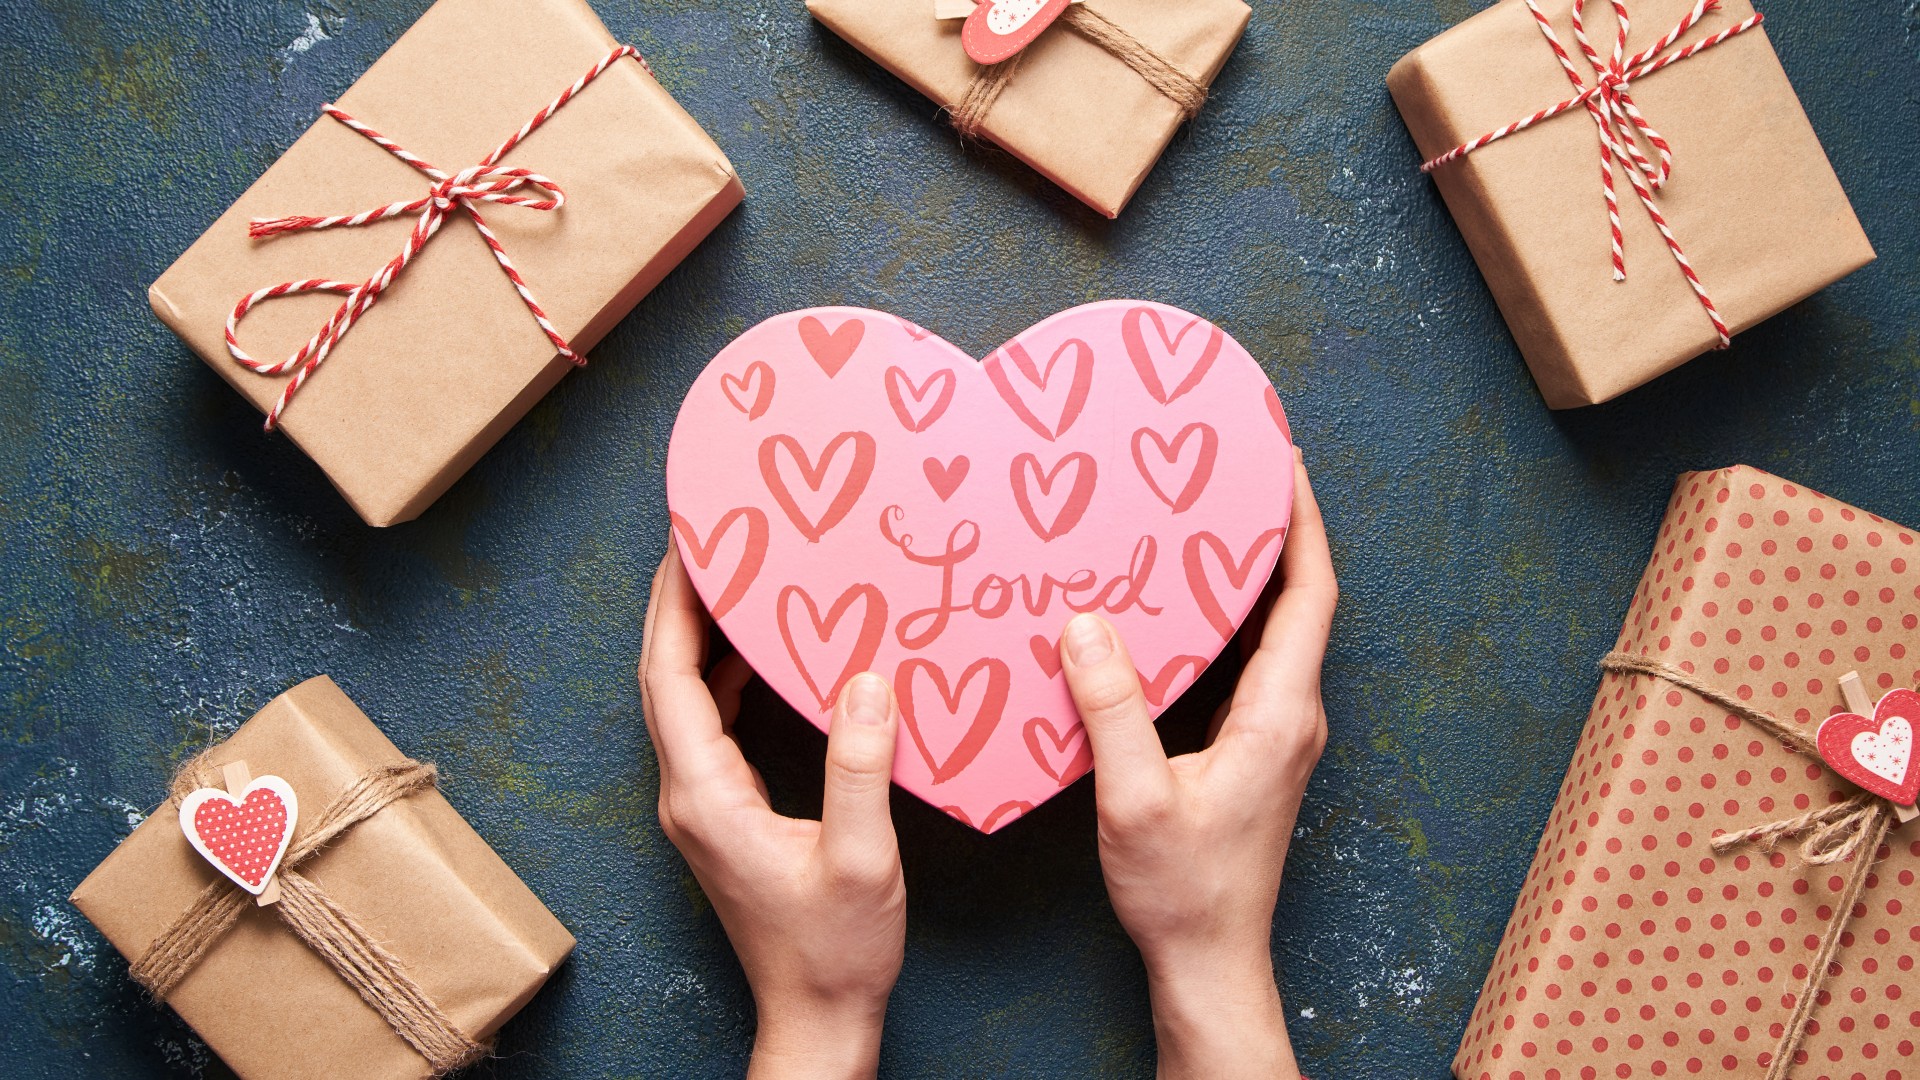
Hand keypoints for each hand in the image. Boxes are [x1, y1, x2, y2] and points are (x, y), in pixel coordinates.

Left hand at [639, 546, 904, 1079]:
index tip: (693, 536)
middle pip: (665, 675)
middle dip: (683, 600)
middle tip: (713, 533)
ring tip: (740, 575)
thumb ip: (860, 766)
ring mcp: (701, 804)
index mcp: (706, 794)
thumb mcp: (862, 857)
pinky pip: (712, 724)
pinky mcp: (723, 813)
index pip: (670, 674)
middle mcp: (687, 793)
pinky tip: (764, 653)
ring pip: (684, 697)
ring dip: (704, 634)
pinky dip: (728, 675)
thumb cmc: (836, 950)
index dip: (676, 600)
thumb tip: (866, 678)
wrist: (817, 1016)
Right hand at [1058, 450, 1334, 1079]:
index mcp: (1279, 714)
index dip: (1301, 524)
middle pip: (1296, 601)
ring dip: (1244, 575)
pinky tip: (1171, 609)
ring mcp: (1275, 734)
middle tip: (1232, 472)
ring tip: (1198, 520)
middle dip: (1271, 531)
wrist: (1208, 957)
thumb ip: (1113, 709)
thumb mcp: (1134, 798)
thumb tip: (1088, 624)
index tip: (1283, 464)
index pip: (1309, 595)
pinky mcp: (1251, 751)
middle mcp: (1291, 715)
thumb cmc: (1181, 889)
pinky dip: (1220, 622)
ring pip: (1271, 633)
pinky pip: (1243, 665)